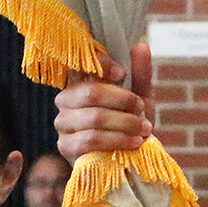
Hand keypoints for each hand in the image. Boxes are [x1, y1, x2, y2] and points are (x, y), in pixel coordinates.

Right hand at [54, 40, 156, 162]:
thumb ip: (140, 74)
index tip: (122, 73)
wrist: (128, 160)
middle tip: (142, 109)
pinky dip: (118, 139)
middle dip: (123, 101)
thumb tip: (141, 46)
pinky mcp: (66, 146)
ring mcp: (63, 124)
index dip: (101, 64)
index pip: (81, 64)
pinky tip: (135, 142)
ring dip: (125, 122)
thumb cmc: (130, 124)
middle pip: (91, 92)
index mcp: (79, 82)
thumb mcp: (140, 97)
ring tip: (144, 129)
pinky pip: (91, 139)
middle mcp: (65, 100)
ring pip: (94, 117)